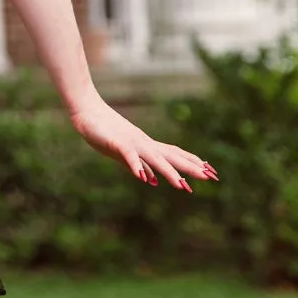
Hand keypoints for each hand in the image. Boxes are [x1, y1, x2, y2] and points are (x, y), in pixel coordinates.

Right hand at [68, 95, 217, 192]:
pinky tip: (144, 179)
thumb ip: (138, 166)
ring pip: (154, 158)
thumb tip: (153, 180)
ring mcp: (132, 143)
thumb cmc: (103, 132)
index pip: (175, 155)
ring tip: (183, 185)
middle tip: (211, 177)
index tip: (210, 172)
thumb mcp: (123, 153)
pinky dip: (136, 166)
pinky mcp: (117, 143)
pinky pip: (129, 156)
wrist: (86, 112)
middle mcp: (144, 144)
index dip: (192, 163)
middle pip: (171, 156)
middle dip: (190, 168)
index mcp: (147, 146)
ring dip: (169, 172)